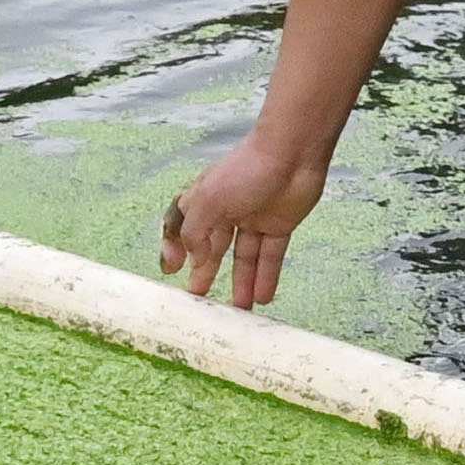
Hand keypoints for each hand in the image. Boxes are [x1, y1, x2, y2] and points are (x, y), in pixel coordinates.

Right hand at [157, 129, 326, 310]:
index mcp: (204, 200)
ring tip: (238, 309)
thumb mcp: (208, 201)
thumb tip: (194, 258)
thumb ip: (194, 231)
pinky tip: (262, 298)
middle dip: (207, 272)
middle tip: (202, 298)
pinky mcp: (280, 225)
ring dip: (241, 282)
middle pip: (214, 247)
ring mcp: (254, 218)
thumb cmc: (245, 170)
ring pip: (244, 256)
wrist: (292, 154)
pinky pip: (269, 256)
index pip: (184, 227)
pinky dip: (266, 276)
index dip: (176, 248)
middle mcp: (227, 210)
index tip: (171, 271)